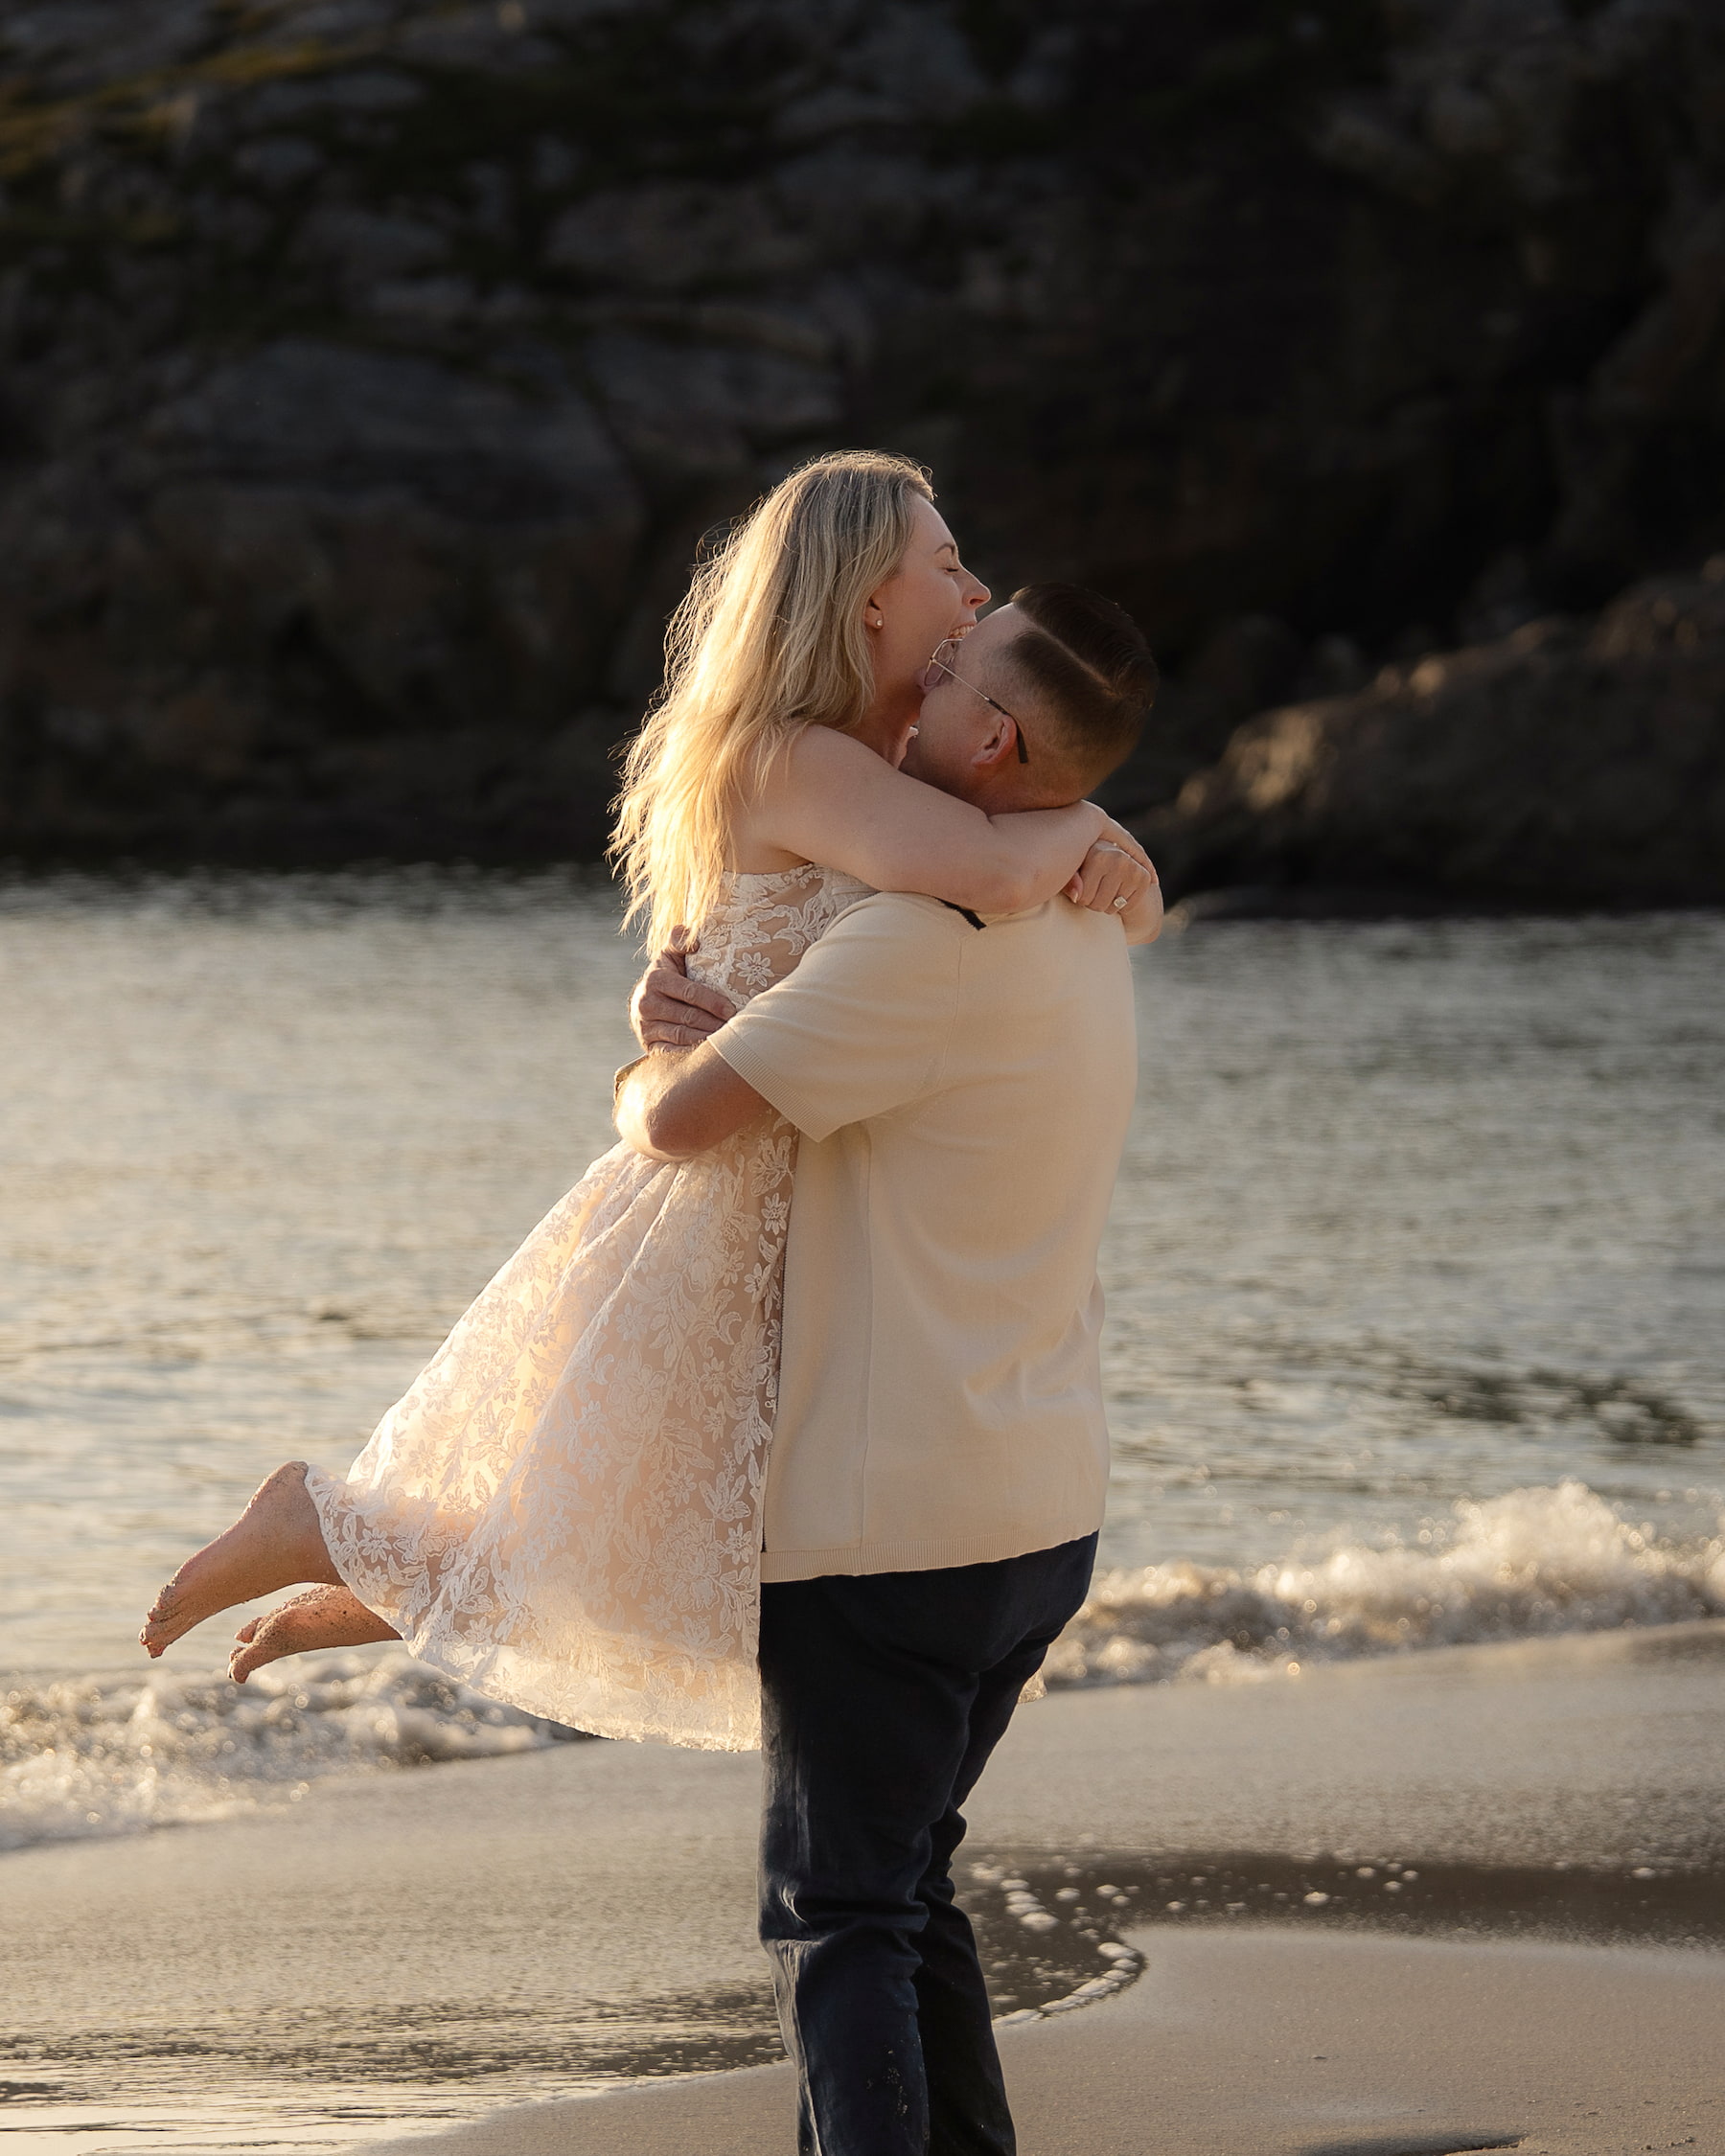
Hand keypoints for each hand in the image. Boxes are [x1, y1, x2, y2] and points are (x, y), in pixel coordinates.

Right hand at [630, 932, 736, 1049]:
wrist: (643, 1003)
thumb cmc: (667, 975)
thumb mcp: (670, 954)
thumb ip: (679, 940)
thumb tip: (693, 939)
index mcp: (655, 979)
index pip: (689, 992)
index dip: (712, 1002)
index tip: (732, 1010)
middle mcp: (646, 1004)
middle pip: (688, 1016)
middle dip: (714, 1023)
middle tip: (737, 1029)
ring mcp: (646, 1027)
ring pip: (682, 1036)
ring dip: (706, 1040)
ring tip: (728, 1042)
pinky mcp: (648, 1046)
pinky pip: (672, 1053)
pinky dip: (691, 1055)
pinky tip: (709, 1055)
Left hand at [1063, 829, 1158, 918]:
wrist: (1112, 861)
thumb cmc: (1084, 866)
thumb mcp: (1071, 871)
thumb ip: (1068, 882)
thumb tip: (1077, 896)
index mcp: (1096, 853)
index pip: (1083, 897)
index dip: (1080, 899)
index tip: (1080, 889)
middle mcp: (1117, 857)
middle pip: (1098, 904)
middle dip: (1093, 904)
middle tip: (1093, 893)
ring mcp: (1134, 867)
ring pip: (1112, 908)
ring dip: (1106, 906)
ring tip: (1105, 892)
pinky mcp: (1145, 878)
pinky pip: (1128, 907)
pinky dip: (1121, 907)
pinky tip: (1119, 894)